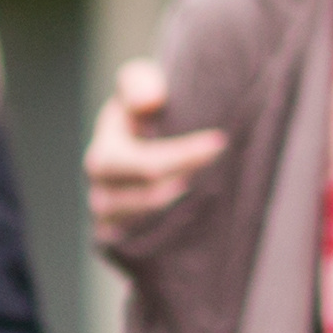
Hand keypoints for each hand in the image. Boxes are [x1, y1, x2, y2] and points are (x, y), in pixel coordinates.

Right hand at [85, 61, 225, 243]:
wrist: (137, 146)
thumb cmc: (141, 114)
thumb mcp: (137, 86)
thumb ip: (138, 82)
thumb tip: (151, 100)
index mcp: (103, 160)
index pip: (148, 167)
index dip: (186, 156)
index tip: (221, 142)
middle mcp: (103, 198)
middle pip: (157, 200)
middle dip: (195, 181)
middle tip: (230, 163)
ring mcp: (115, 227)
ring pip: (158, 228)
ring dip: (191, 209)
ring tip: (219, 186)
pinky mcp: (129, 247)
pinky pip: (156, 249)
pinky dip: (182, 234)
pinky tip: (207, 214)